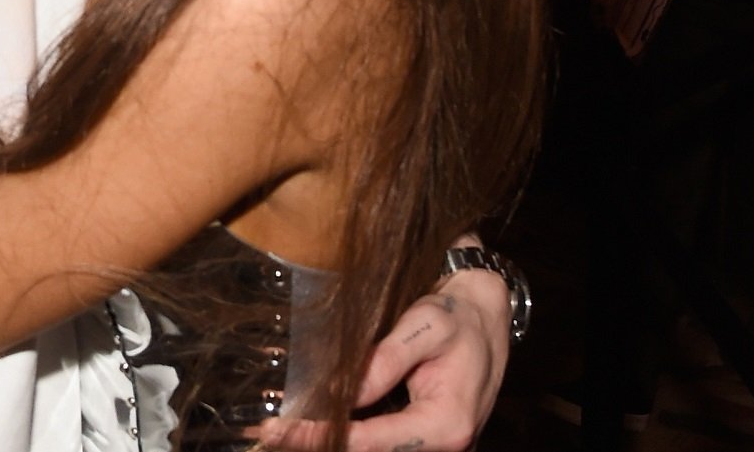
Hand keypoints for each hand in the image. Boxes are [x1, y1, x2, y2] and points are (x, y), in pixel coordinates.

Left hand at [254, 272, 506, 450]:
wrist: (487, 315)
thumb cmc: (459, 317)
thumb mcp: (424, 328)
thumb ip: (384, 362)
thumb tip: (343, 393)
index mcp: (445, 425)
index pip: (372, 441)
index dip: (323, 436)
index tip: (281, 428)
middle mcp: (442, 445)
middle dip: (317, 444)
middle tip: (267, 432)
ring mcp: (432, 444)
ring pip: (374, 449)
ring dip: (327, 441)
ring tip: (280, 431)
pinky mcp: (422, 436)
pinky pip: (380, 441)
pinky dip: (347, 435)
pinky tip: (312, 425)